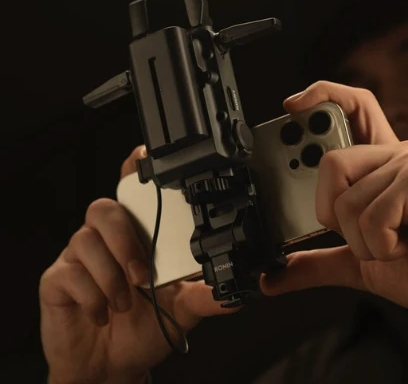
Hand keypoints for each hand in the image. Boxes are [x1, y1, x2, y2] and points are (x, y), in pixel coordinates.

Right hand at [40, 146, 234, 383]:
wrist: (112, 365)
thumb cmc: (145, 328)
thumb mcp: (181, 309)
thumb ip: (203, 294)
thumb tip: (234, 290)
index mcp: (135, 234)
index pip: (130, 190)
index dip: (133, 169)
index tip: (144, 158)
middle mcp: (106, 239)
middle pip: (105, 208)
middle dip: (125, 239)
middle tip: (143, 274)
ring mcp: (79, 257)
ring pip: (85, 239)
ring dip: (111, 274)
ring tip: (126, 301)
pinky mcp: (57, 280)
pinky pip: (68, 272)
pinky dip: (92, 295)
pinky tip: (103, 312)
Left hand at [261, 81, 407, 320]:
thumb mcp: (356, 262)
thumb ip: (316, 261)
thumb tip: (274, 277)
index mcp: (379, 166)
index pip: (352, 107)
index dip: (322, 95)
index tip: (292, 105)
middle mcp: (394, 154)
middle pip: (331, 162)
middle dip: (332, 210)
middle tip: (360, 232)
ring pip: (346, 199)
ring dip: (362, 241)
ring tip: (394, 245)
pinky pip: (371, 216)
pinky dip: (382, 246)